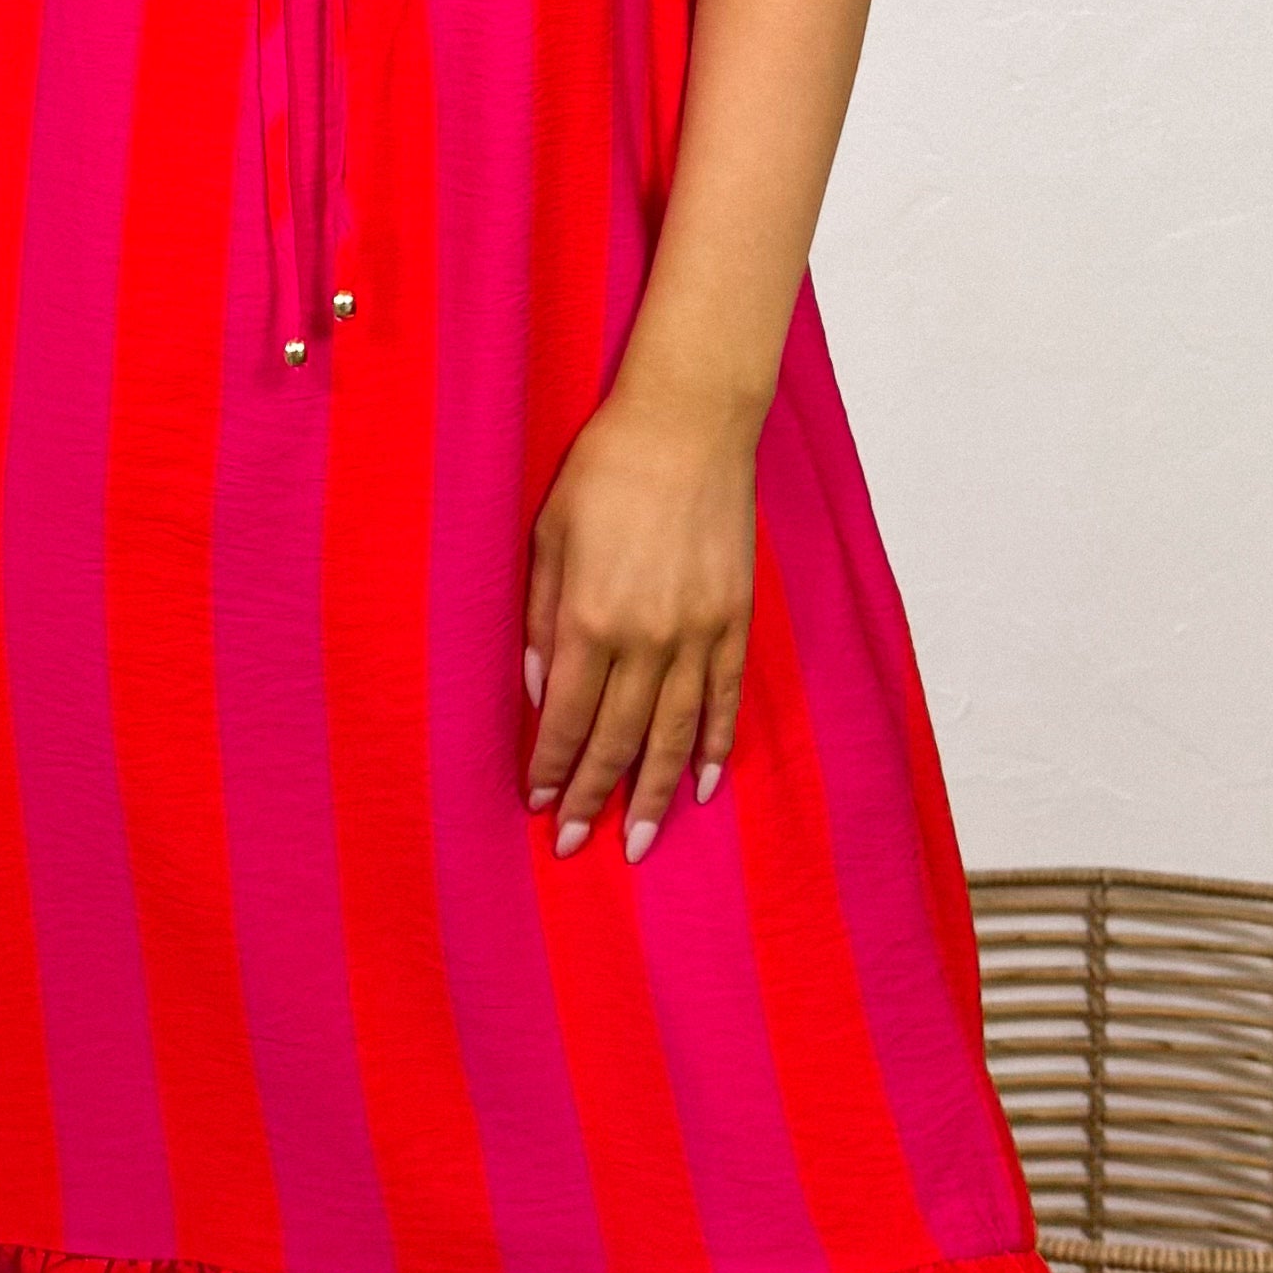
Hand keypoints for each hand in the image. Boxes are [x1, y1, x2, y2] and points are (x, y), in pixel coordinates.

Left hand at [523, 374, 756, 859]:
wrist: (688, 425)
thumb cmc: (606, 472)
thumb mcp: (548, 538)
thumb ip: (540, 619)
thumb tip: (537, 691)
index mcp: (589, 618)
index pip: (566, 717)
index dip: (553, 768)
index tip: (540, 806)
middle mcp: (646, 638)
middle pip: (617, 739)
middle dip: (595, 799)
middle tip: (578, 846)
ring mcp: (697, 632)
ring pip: (672, 734)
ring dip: (652, 794)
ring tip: (639, 842)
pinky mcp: (734, 620)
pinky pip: (725, 699)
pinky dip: (713, 746)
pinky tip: (701, 785)